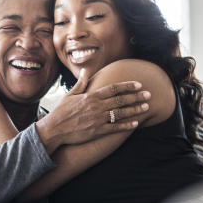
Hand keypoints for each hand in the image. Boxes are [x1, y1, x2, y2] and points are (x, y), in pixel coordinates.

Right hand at [36, 80, 151, 149]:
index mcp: (91, 96)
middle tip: (149, 95)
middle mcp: (96, 106)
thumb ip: (81, 83)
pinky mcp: (97, 131)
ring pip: (121, 113)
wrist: (54, 129)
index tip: (138, 85)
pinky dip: (126, 126)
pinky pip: (115, 128)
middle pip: (121, 100)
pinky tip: (136, 123)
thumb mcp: (70, 95)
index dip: (128, 86)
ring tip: (146, 107)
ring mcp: (98, 119)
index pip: (114, 88)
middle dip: (136, 97)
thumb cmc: (61, 112)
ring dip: (135, 110)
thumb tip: (86, 71)